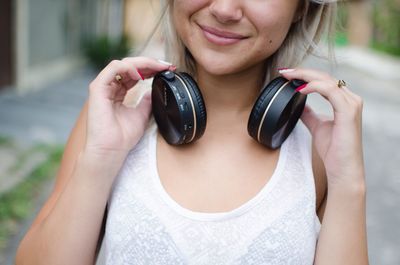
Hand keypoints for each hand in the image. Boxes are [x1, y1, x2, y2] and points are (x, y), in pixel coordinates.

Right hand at [85, 57, 174, 155]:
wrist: (111, 150)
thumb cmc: (123, 137)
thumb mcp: (142, 115)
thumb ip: (147, 101)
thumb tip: (153, 90)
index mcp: (118, 93)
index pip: (135, 74)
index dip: (151, 69)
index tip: (168, 70)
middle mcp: (110, 87)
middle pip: (130, 66)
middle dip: (150, 64)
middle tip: (167, 66)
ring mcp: (103, 86)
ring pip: (123, 64)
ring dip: (143, 63)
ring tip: (157, 67)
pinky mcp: (98, 88)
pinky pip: (114, 69)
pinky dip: (128, 67)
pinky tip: (141, 73)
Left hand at [280, 68, 364, 188]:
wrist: (343, 170)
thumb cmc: (333, 151)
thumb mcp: (317, 127)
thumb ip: (309, 114)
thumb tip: (298, 105)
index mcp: (344, 101)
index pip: (324, 81)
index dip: (305, 75)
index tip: (286, 74)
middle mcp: (350, 99)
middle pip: (325, 77)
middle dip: (302, 72)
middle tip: (283, 71)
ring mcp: (351, 104)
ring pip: (327, 80)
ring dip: (305, 76)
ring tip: (288, 76)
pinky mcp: (349, 111)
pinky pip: (330, 91)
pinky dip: (314, 87)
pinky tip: (300, 89)